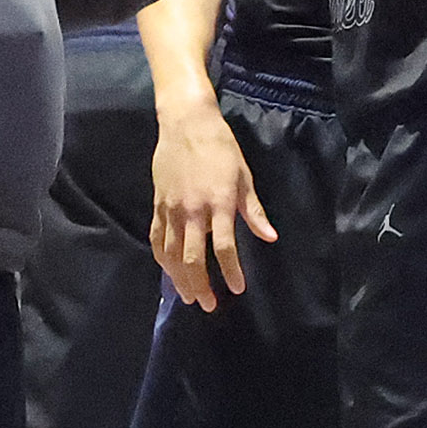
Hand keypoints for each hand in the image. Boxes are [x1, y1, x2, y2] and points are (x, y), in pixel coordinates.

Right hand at [151, 100, 276, 309]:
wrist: (185, 122)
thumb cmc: (220, 147)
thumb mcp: (243, 176)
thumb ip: (252, 211)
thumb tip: (269, 237)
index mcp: (218, 203)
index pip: (223, 247)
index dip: (231, 271)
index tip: (237, 289)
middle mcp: (192, 210)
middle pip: (192, 257)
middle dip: (200, 284)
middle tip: (208, 305)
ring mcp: (171, 208)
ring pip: (171, 253)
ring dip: (179, 278)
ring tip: (188, 296)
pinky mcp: (157, 204)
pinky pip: (156, 238)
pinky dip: (162, 258)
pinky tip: (168, 271)